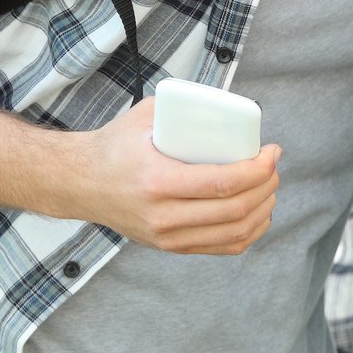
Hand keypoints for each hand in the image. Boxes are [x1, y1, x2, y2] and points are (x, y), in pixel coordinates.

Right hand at [78, 97, 281, 254]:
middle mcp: (162, 216)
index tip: (271, 152)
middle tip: (273, 166)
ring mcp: (167, 237)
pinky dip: (249, 232)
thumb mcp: (144, 117)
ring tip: (270, 187)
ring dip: (263, 209)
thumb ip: (183, 106)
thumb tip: (228, 104)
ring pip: (234, 232)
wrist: (79, 183)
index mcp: (157, 182)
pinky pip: (223, 247)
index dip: (258, 170)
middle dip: (267, 186)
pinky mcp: (170, 247)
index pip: (223, 183)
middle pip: (235, 209)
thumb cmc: (115, 146)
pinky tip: (259, 214)